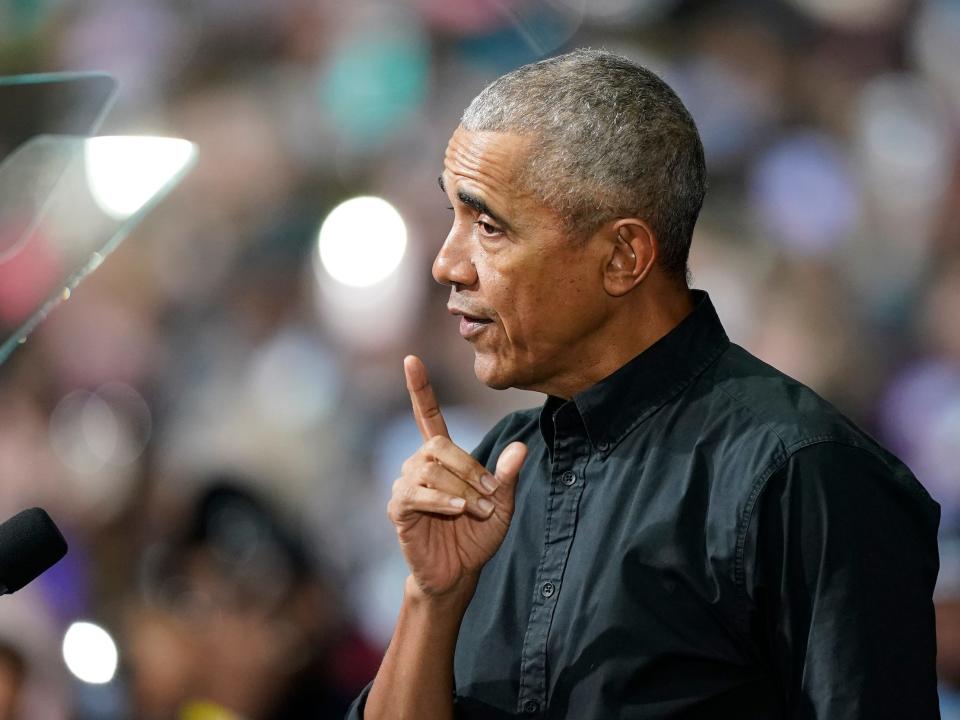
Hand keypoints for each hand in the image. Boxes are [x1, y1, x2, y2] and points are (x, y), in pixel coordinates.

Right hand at [387, 355, 526, 598]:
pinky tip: (456, 511)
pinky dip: (441, 500)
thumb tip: (521, 448)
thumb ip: (506, 477)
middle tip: (490, 495)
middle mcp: (419, 465)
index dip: (419, 388)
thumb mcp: (501, 505)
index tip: (411, 359)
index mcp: (442, 458)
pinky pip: (416, 494)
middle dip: (470, 468)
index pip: (427, 415)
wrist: (458, 574)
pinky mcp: (398, 509)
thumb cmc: (476, 536)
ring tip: (476, 510)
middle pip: (439, 445)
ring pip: (431, 470)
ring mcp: (406, 486)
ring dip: (461, 489)